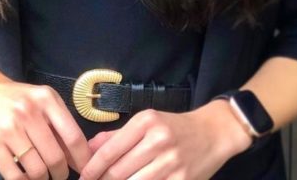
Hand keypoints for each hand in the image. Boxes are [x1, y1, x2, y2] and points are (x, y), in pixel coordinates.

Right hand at [0, 66, 92, 178]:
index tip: (86, 170)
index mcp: (46, 99)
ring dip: (43, 179)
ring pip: (36, 170)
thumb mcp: (41, 101)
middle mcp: (29, 112)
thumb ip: (59, 125)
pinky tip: (26, 178)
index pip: (73, 136)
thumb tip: (78, 158)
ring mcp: (9, 128)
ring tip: (42, 176)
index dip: (82, 159)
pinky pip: (14, 176)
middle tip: (59, 176)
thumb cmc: (17, 99)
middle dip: (61, 174)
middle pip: (55, 158)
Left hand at [79, 102, 251, 179]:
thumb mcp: (147, 122)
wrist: (214, 132)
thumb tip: (88, 149)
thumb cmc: (175, 127)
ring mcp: (171, 163)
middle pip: (119, 172)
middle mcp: (158, 140)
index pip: (110, 150)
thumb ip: (116, 136)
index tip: (82, 178)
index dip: (92, 168)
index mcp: (146, 122)